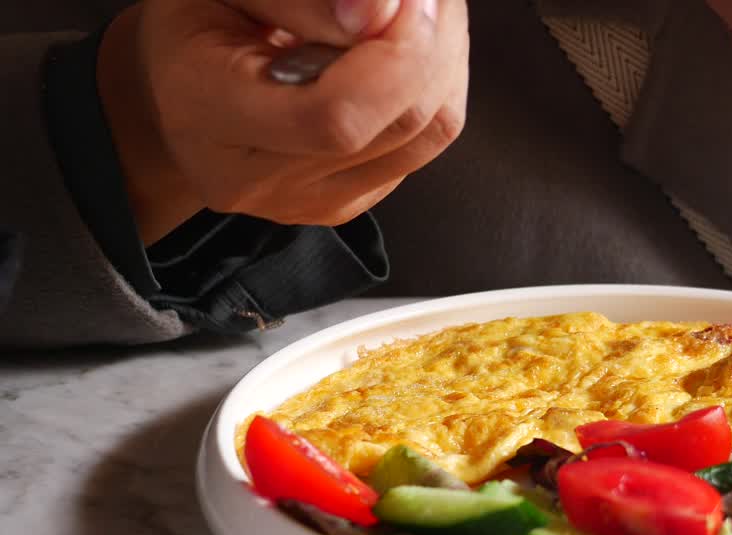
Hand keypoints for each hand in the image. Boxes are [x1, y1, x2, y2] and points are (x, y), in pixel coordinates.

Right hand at [97, 0, 468, 245]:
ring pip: (427, 133)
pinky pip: (424, 143)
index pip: (335, 117)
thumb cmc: (195, 22)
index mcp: (207, 111)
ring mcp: (308, 201)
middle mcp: (258, 178)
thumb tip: (385, 10)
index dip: (395, 55)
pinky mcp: (346, 203)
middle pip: (397, 124)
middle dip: (430, 44)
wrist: (172, 91)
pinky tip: (408, 45)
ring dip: (444, 59)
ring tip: (420, 8)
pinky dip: (436, 84)